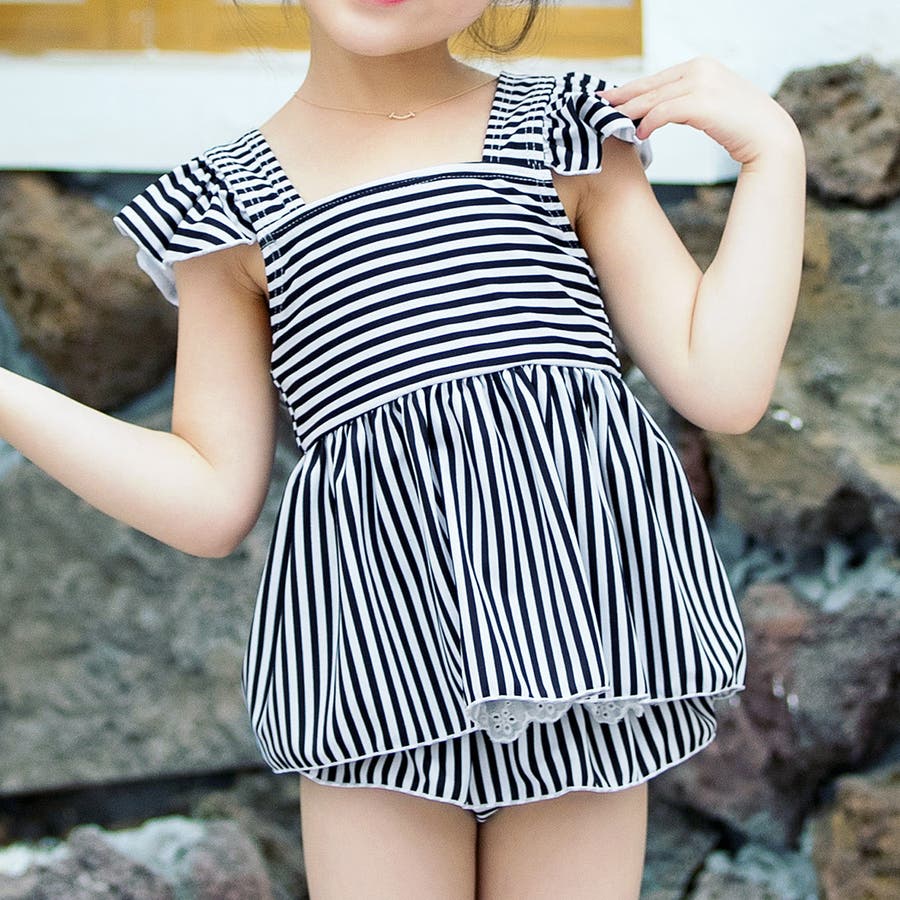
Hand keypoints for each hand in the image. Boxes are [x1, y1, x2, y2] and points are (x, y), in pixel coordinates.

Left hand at [596, 56, 802, 166]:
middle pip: (650, 86)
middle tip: (597, 107)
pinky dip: (649, 123)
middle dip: (622, 97)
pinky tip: (639, 135)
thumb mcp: (709, 107)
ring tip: (611, 124)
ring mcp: (701, 84)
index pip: (656, 79)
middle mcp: (699, 69)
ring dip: (630, 113)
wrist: (769, 136)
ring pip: (653, 99)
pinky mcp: (701, 103)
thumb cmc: (739, 127)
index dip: (630, 90)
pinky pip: (664, 112)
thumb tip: (654, 115)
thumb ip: (684, 103)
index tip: (609, 99)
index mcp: (700, 66)